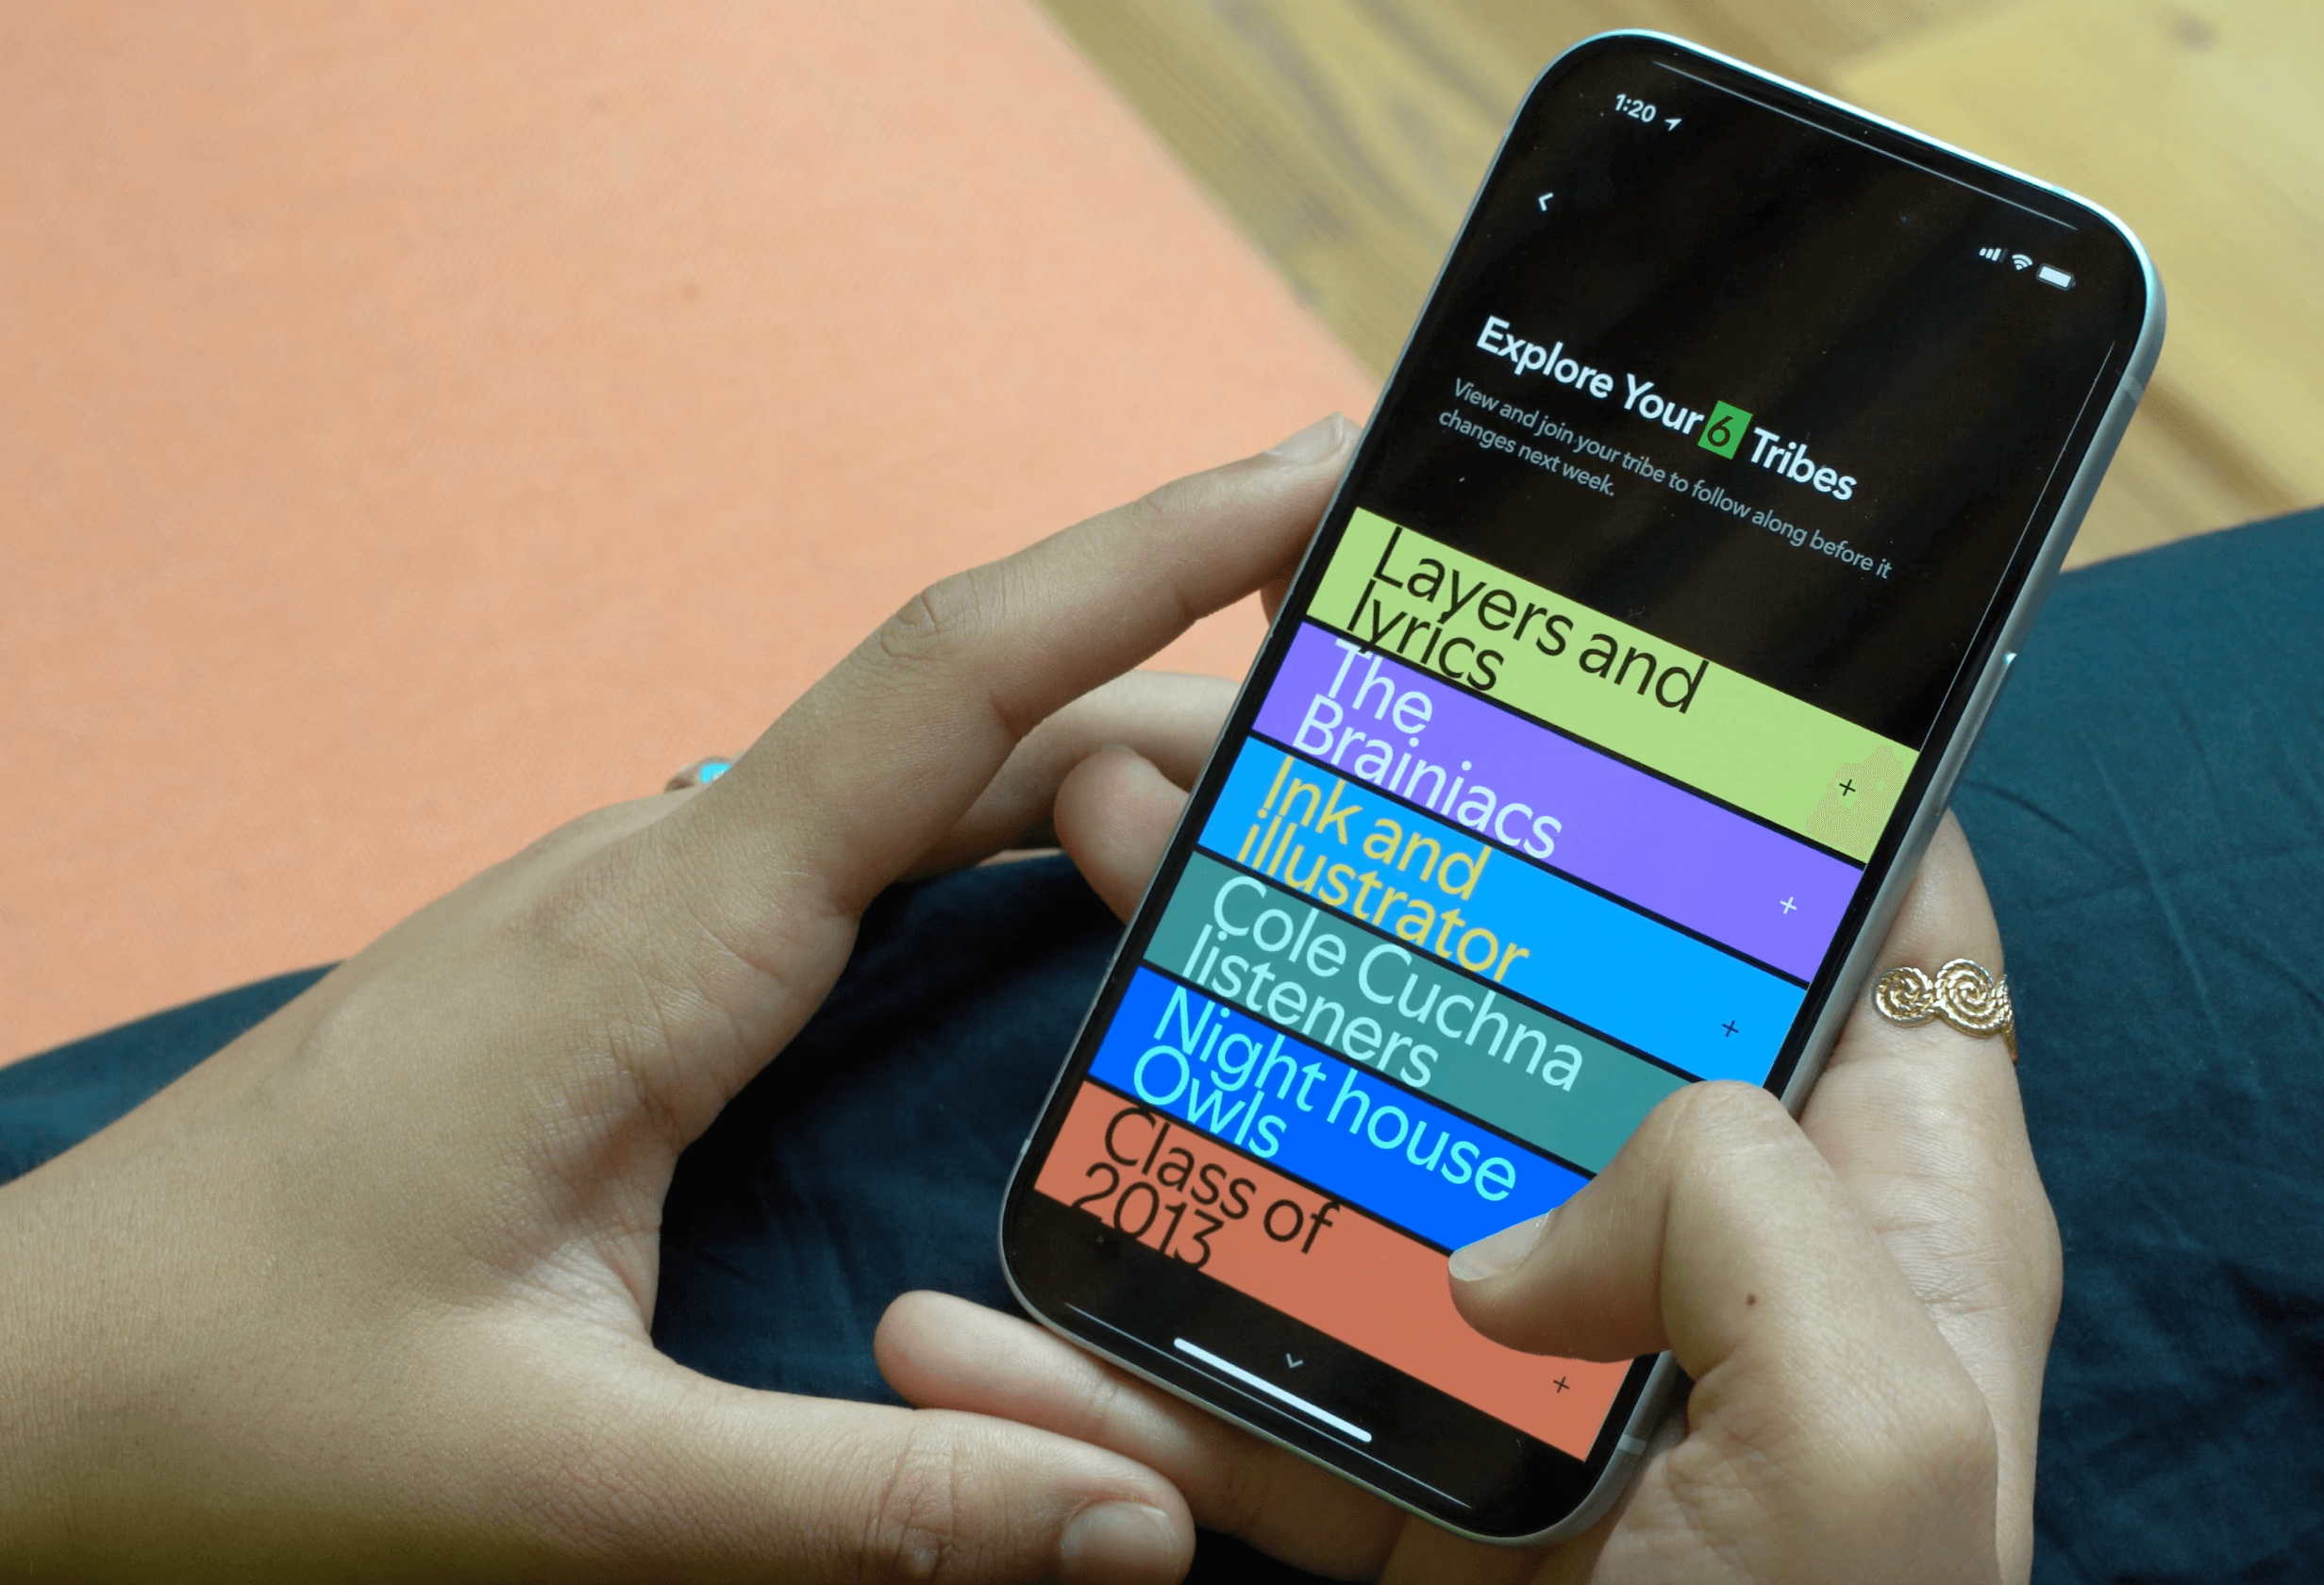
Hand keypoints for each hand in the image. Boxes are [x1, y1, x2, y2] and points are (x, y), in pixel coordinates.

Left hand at [0, 414, 1356, 1581]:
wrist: (28, 1380)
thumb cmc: (250, 1402)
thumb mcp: (571, 1481)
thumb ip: (865, 1499)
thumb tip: (1136, 1515)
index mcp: (661, 939)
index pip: (948, 683)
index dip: (1146, 555)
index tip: (1310, 473)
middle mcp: (659, 875)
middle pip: (967, 709)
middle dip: (1179, 674)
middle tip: (1377, 718)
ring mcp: (637, 902)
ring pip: (912, 770)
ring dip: (1092, 755)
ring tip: (1275, 795)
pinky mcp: (627, 956)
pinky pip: (854, 839)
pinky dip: (997, 825)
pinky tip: (1069, 888)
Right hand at [883, 799, 2059, 1583]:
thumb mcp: (1863, 1437)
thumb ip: (1730, 1205)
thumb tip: (1502, 1221)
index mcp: (1881, 1208)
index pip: (1866, 922)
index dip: (1754, 777)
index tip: (1582, 659)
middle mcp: (1717, 1268)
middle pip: (1544, 1008)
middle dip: (1385, 878)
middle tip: (1225, 757)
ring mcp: (1556, 1382)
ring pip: (1369, 1177)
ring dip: (1208, 1072)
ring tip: (1082, 931)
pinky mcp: (1429, 1500)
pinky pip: (1260, 1402)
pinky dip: (1115, 1367)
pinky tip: (977, 1314)